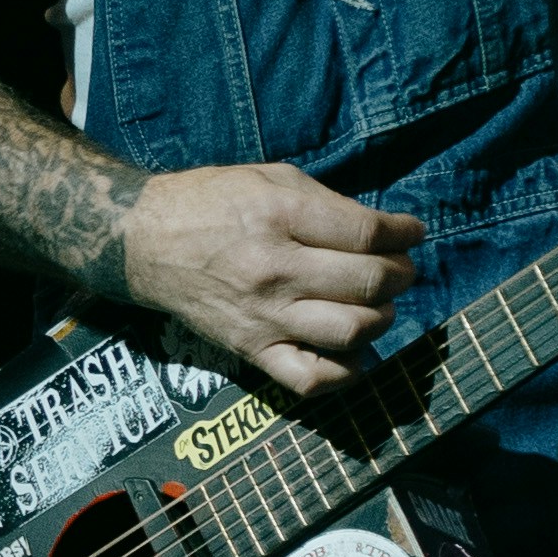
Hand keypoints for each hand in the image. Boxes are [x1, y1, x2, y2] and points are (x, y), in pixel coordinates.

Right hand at [111, 159, 423, 401]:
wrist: (144, 242)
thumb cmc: (210, 202)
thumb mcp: (269, 177)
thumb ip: (326, 202)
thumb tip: (381, 231)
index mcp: (280, 215)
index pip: (367, 232)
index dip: (404, 233)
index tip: (414, 232)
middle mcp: (275, 269)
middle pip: (369, 282)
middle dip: (401, 273)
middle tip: (400, 267)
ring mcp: (264, 315)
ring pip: (352, 330)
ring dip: (383, 317)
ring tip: (379, 304)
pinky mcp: (251, 349)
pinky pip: (311, 379)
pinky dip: (346, 372)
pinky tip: (354, 351)